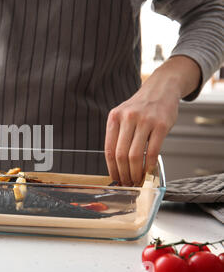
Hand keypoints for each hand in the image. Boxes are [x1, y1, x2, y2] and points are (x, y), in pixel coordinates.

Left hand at [104, 56, 200, 185]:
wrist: (161, 88)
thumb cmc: (141, 106)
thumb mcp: (123, 115)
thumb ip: (118, 135)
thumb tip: (116, 164)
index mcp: (114, 118)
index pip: (109, 150)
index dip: (112, 168)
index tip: (115, 178)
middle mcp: (127, 118)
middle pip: (121, 155)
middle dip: (123, 174)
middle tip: (127, 183)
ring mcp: (144, 121)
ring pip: (135, 155)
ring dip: (135, 172)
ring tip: (137, 179)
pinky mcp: (161, 124)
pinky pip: (153, 151)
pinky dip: (149, 164)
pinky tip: (149, 170)